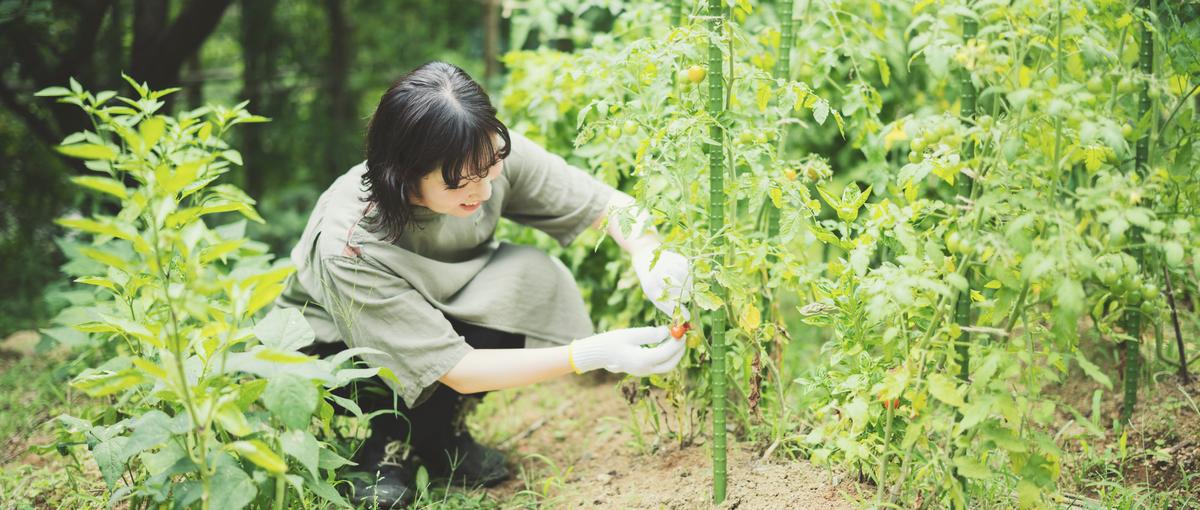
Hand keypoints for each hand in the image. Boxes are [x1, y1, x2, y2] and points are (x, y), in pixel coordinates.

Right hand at [569, 326, 684, 376]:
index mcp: (642, 360)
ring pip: (665, 366)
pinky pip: (659, 365)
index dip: (676, 343)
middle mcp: (644, 369)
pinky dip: (666, 356)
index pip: (666, 353)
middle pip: (670, 364)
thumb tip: (667, 332)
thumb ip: (650, 334)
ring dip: (674, 354)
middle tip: (683, 337)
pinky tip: (665, 344)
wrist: (598, 353)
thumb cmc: (611, 341)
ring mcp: (643, 371)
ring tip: (676, 339)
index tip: (681, 332)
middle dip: (679, 351)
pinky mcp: (641, 370)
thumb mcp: (631, 334)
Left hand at [632, 248, 692, 319]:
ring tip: (687, 286)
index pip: (667, 304)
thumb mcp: (653, 293)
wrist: (644, 256)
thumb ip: (666, 305)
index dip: (679, 312)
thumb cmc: (651, 280)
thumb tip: (680, 320)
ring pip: (685, 278)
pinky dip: (689, 273)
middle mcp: (657, 277)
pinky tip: (685, 274)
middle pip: (678, 290)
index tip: (688, 317)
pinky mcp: (672, 257)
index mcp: (651, 289)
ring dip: (689, 284)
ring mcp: (665, 265)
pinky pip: (687, 267)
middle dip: (686, 296)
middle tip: (689, 298)